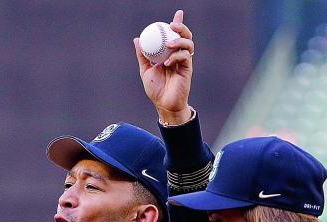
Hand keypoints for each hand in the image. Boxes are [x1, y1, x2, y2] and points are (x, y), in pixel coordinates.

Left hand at [134, 10, 194, 124]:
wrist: (164, 104)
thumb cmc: (156, 89)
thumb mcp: (145, 70)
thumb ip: (142, 55)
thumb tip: (137, 39)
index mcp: (170, 53)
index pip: (175, 35)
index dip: (178, 23)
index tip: (178, 13)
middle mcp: (178, 56)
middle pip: (185, 36)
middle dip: (181, 27)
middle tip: (172, 25)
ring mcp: (184, 62)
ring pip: (188, 45)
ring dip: (179, 41)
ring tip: (169, 43)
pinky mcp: (187, 69)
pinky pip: (185, 57)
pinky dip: (176, 56)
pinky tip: (168, 62)